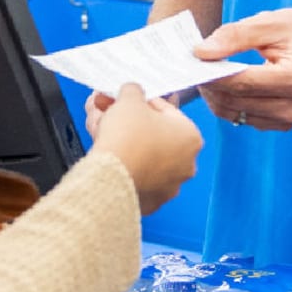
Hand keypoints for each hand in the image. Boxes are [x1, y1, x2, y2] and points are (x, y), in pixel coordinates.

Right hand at [87, 83, 202, 214]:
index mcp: (191, 137)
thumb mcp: (130, 98)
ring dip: (123, 140)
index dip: (141, 102)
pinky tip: (106, 153)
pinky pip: (135, 176)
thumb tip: (132, 92)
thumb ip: (134, 90)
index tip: (127, 100)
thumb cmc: (127, 140)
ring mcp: (169, 185)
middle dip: (129, 121)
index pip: (165, 110)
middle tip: (110, 111)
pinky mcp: (150, 201)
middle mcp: (186, 164)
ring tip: (100, 128)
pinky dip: (122, 165)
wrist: (111, 177)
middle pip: (153, 134)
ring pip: (143, 155)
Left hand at [193, 9, 291, 130]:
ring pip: (234, 114)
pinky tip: (221, 83)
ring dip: (214, 94)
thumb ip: (235, 36)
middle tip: (192, 63)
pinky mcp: (281, 124)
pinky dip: (226, 101)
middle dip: (209, 83)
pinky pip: (242, 118)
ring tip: (206, 71)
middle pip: (236, 101)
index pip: (243, 82)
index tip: (191, 60)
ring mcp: (289, 120)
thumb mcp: (272, 23)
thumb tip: (201, 52)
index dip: (212, 73)